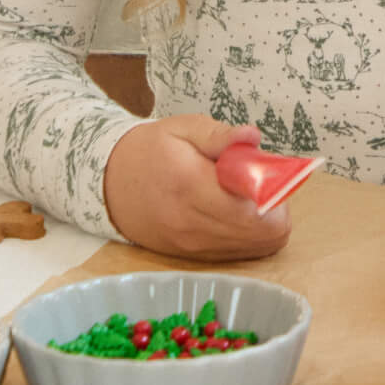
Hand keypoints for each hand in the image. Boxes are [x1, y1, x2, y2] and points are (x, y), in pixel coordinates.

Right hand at [102, 117, 290, 261]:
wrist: (107, 183)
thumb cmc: (150, 151)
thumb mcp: (183, 129)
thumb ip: (220, 135)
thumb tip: (252, 136)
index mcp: (190, 187)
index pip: (250, 208)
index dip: (275, 193)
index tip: (273, 173)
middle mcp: (191, 223)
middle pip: (261, 232)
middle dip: (277, 207)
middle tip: (266, 184)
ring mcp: (191, 245)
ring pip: (254, 247)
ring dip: (267, 224)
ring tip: (252, 197)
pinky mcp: (190, 256)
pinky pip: (237, 254)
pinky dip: (250, 236)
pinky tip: (240, 214)